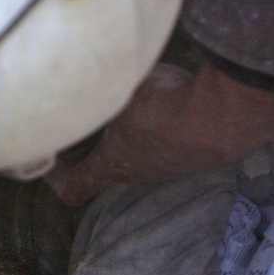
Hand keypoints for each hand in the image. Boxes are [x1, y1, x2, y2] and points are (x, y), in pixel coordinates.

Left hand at [47, 62, 273, 206]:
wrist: (224, 116)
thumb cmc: (162, 109)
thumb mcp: (116, 96)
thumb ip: (94, 94)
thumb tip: (75, 84)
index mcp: (111, 167)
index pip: (73, 190)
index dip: (56, 180)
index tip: (49, 158)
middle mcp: (137, 174)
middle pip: (104, 172)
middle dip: (90, 152)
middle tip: (83, 121)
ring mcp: (167, 167)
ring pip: (135, 158)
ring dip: (125, 140)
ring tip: (124, 105)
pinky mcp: (192, 155)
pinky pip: (162, 146)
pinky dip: (155, 130)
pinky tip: (162, 102)